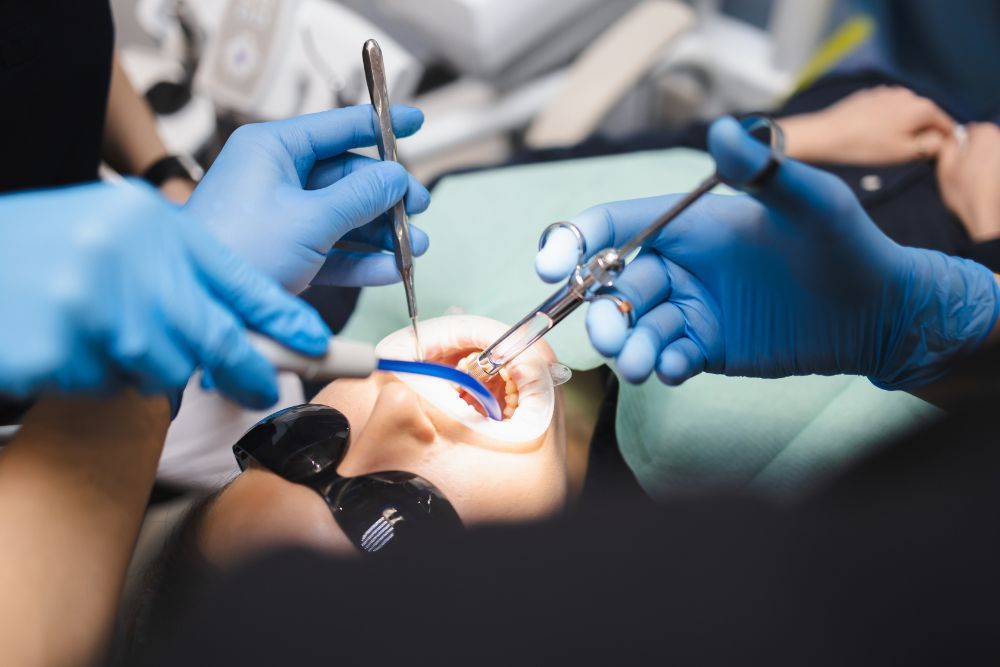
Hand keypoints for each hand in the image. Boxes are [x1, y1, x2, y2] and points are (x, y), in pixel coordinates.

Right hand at [0, 181, 329, 407]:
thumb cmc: (39, 245)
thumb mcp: (117, 228)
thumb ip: (179, 263)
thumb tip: (246, 318)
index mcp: (149, 224)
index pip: (239, 278)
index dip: (284, 317)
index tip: (319, 343)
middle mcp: (125, 261)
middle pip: (216, 337)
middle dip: (249, 369)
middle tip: (264, 388)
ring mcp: (87, 308)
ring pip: (164, 367)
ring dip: (150, 363)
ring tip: (107, 330)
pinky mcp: (55, 350)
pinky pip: (109, 383)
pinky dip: (100, 373)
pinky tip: (69, 340)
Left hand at [186, 105, 431, 293]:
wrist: (205, 306)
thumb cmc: (240, 249)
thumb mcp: (310, 219)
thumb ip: (360, 196)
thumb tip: (396, 178)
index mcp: (273, 149)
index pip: (337, 127)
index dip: (380, 124)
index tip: (416, 121)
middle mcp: (277, 177)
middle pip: (347, 176)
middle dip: (387, 196)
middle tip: (420, 208)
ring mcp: (281, 217)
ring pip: (344, 216)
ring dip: (382, 233)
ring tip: (416, 248)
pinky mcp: (284, 253)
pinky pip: (332, 249)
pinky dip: (361, 260)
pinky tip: (391, 270)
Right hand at [536, 117, 999, 388]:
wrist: (876, 312)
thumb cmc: (845, 246)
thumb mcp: (810, 204)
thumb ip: (764, 173)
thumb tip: (725, 130)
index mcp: (690, 224)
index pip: (616, 225)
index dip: (574, 240)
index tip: (548, 264)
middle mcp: (680, 265)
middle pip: (613, 285)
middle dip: (604, 311)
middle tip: (613, 335)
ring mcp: (690, 309)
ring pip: (636, 327)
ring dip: (628, 346)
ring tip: (640, 363)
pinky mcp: (705, 348)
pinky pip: (668, 356)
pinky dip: (663, 365)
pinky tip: (675, 369)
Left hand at [778, 86, 954, 164]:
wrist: (827, 135)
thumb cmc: (865, 146)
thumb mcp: (904, 152)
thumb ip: (930, 146)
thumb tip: (942, 140)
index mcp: (922, 108)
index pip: (946, 124)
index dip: (944, 141)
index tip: (936, 155)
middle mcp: (908, 94)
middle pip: (926, 117)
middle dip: (922, 134)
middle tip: (908, 154)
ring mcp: (888, 92)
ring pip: (906, 113)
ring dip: (904, 127)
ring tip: (887, 145)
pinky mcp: (871, 95)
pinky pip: (888, 110)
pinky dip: (887, 121)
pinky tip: (873, 135)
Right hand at [936, 122, 999, 241]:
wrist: (987, 215)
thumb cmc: (964, 192)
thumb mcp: (945, 168)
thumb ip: (947, 145)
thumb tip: (951, 137)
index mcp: (984, 134)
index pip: (969, 130)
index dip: (961, 145)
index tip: (957, 161)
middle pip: (984, 139)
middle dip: (975, 152)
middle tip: (966, 172)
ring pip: (993, 152)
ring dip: (987, 162)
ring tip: (979, 180)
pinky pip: (997, 164)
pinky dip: (994, 171)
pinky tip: (988, 184)